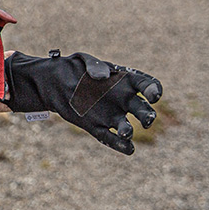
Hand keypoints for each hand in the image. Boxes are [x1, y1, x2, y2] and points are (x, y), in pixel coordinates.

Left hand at [4, 51, 162, 154]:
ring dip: (128, 131)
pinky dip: (120, 145)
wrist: (54, 83)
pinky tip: (128, 149)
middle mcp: (124, 100)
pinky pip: (110, 138)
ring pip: (126, 127)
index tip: (153, 95)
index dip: (154, 90)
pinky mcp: (97, 127)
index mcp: (126, 80)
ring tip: (125, 132)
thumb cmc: (74, 68)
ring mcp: (111, 115)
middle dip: (147, 115)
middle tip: (146, 119)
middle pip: (142, 109)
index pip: (147, 85)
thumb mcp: (82, 60)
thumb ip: (94, 65)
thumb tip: (102, 76)